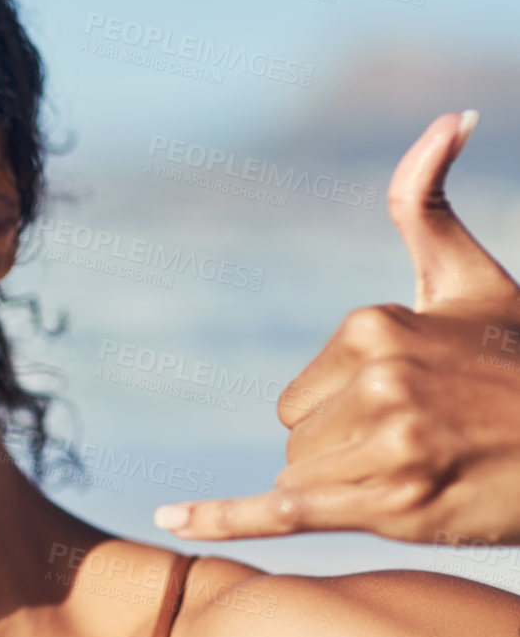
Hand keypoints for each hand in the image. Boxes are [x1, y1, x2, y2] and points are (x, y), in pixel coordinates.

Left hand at [153, 111, 519, 545]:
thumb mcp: (469, 278)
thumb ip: (427, 204)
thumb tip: (448, 117)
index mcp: (373, 325)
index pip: (298, 398)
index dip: (344, 415)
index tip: (412, 410)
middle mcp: (376, 378)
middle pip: (297, 440)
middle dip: (345, 454)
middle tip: (424, 446)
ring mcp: (387, 442)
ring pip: (303, 480)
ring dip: (351, 491)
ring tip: (426, 475)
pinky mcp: (394, 503)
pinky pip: (282, 511)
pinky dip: (221, 519)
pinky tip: (168, 519)